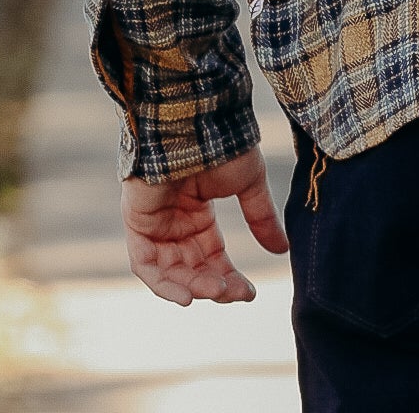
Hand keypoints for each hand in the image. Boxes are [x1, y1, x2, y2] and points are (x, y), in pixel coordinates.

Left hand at [121, 145, 289, 305]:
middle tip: (237, 294)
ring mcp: (153, 222)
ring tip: (219, 291)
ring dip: (195, 286)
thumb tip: (282, 249)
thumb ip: (261, 218)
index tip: (251, 292)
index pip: (211, 255)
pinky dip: (164, 285)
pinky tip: (188, 297)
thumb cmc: (223, 145)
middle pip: (192, 268)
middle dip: (215, 285)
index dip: (230, 277)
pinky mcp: (136, 222)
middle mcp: (173, 221)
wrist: (195, 121)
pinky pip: (145, 265)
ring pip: (170, 271)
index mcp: (197, 212)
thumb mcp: (249, 184)